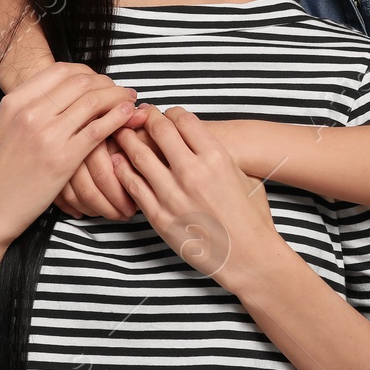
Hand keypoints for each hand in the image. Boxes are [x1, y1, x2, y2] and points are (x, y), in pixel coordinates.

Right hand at [0, 62, 137, 247]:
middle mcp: (30, 113)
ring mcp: (46, 135)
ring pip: (93, 101)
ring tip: (130, 102)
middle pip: (81, 82)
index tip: (101, 82)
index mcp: (16, 100)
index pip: (62, 70)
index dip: (89, 73)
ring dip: (118, 97)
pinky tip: (129, 116)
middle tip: (122, 91)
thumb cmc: (2, 168)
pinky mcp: (63, 159)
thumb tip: (71, 91)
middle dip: (108, 83)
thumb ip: (34, 106)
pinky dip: (118, 118)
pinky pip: (98, 129)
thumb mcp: (9, 125)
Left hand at [109, 105, 293, 291]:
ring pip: (140, 155)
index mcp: (217, 157)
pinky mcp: (160, 216)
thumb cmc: (250, 217)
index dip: (172, 113)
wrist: (248, 256)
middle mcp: (193, 172)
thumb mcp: (243, 175)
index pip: (184, 120)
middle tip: (141, 117)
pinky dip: (123, 171)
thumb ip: (219, 156)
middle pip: (159, 130)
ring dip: (128, 140)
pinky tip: (118, 163)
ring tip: (122, 134)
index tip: (167, 115)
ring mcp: (173, 195)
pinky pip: (133, 186)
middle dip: (148, 119)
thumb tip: (200, 142)